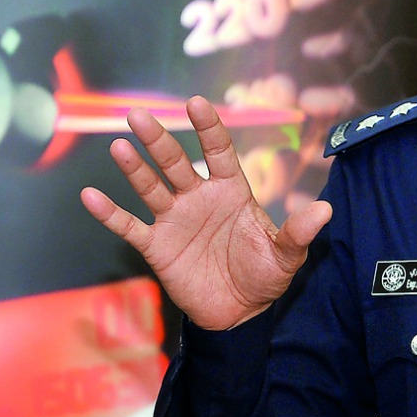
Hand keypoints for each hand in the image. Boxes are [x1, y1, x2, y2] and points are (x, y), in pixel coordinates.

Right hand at [80, 95, 331, 329]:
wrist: (239, 313)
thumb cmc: (264, 275)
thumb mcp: (287, 256)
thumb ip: (299, 232)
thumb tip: (326, 210)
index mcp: (231, 191)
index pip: (218, 151)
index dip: (207, 127)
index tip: (195, 103)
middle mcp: (199, 198)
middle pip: (176, 162)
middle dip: (159, 139)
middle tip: (139, 115)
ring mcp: (175, 220)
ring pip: (150, 186)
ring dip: (134, 168)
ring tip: (119, 146)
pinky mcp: (157, 246)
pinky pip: (129, 226)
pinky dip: (109, 213)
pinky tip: (90, 196)